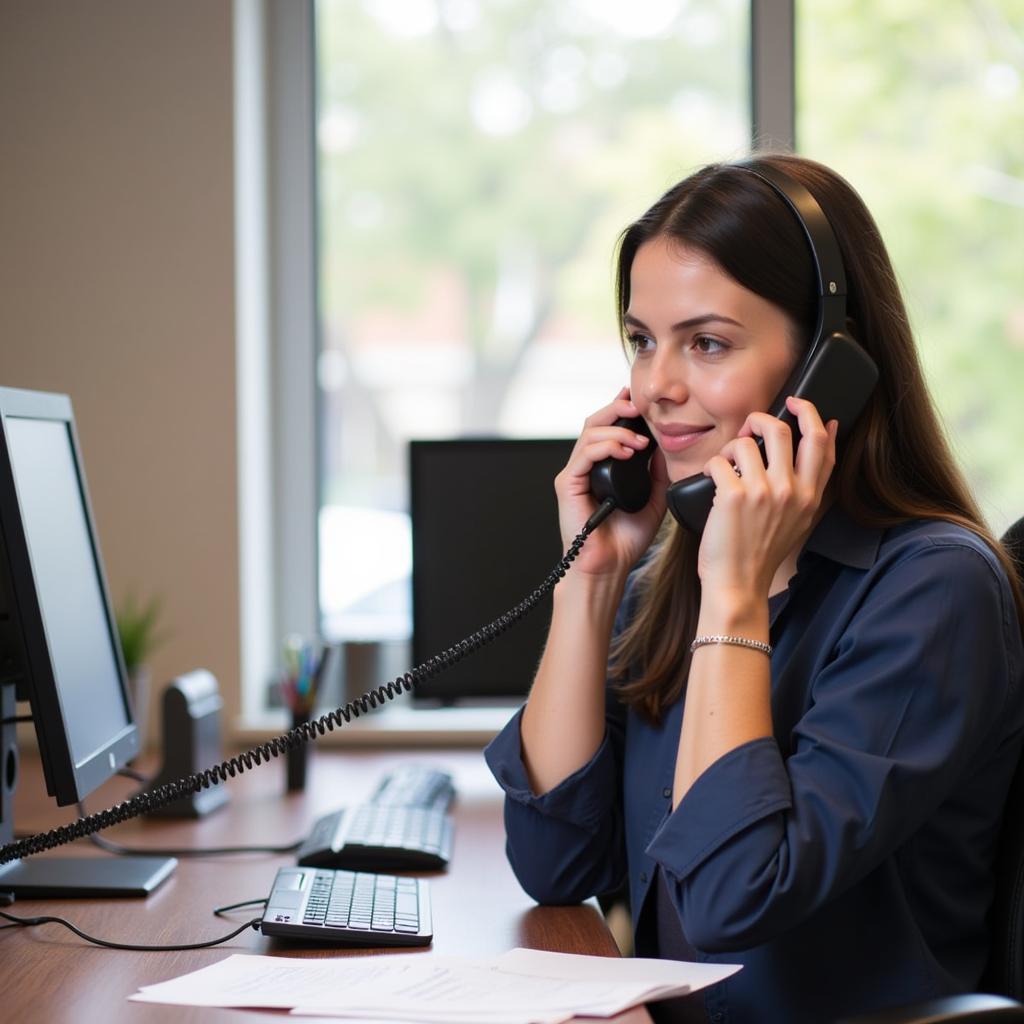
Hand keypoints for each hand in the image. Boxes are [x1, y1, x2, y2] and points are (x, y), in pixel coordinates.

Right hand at [554, 387, 667, 578]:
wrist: (608, 566)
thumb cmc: (625, 539)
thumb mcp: (652, 498)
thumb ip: (656, 472)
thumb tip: (663, 445)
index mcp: (602, 467)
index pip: (608, 428)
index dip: (622, 410)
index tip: (641, 403)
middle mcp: (585, 466)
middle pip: (595, 421)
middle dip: (618, 409)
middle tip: (640, 408)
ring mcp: (575, 474)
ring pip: (590, 432)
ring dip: (618, 430)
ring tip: (640, 441)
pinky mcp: (568, 484)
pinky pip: (584, 454)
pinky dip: (606, 446)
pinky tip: (626, 451)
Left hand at [697, 396, 837, 603]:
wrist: (738, 584)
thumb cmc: (762, 551)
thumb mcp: (799, 518)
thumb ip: (810, 480)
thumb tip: (828, 430)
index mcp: (810, 496)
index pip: (820, 442)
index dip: (811, 414)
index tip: (797, 402)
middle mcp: (791, 491)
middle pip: (782, 430)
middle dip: (759, 420)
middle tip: (747, 430)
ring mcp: (763, 493)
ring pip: (745, 442)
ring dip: (729, 447)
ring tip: (725, 465)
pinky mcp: (733, 496)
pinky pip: (718, 460)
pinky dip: (711, 465)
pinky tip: (711, 480)